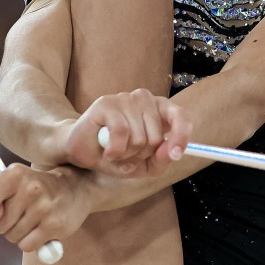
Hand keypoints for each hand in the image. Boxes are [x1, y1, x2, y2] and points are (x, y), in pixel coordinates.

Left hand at [0, 164, 92, 253]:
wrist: (74, 188)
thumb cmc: (33, 186)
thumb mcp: (11, 179)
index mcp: (14, 174)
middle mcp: (30, 189)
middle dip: (5, 224)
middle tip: (20, 212)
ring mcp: (44, 208)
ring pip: (12, 237)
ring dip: (19, 232)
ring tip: (34, 217)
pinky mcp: (55, 226)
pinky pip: (27, 246)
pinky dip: (31, 242)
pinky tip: (42, 227)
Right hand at [63, 89, 189, 176]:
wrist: (83, 152)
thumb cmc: (116, 156)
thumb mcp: (144, 166)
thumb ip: (161, 160)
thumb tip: (170, 150)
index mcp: (158, 110)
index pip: (180, 116)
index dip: (182, 135)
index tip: (175, 154)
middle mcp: (144, 99)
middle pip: (157, 136)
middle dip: (141, 155)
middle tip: (126, 154)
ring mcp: (125, 98)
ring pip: (139, 137)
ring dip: (126, 154)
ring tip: (114, 151)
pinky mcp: (106, 103)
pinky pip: (121, 132)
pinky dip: (115, 150)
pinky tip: (106, 151)